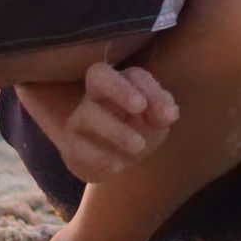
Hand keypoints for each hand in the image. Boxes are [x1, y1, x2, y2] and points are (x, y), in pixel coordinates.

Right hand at [36, 60, 178, 179]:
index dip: (150, 91)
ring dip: (117, 131)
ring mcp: (80, 117)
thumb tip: (168, 114)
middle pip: (99, 75)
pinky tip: (118, 165)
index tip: (168, 116)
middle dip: (120, 89)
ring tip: (138, 146)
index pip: (134, 75)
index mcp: (122, 82)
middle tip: (140, 107)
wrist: (114, 161)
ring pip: (90, 115)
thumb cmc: (140, 129)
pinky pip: (79, 147)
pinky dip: (100, 157)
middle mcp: (97, 94)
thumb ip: (164, 112)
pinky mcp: (72, 145)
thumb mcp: (156, 120)